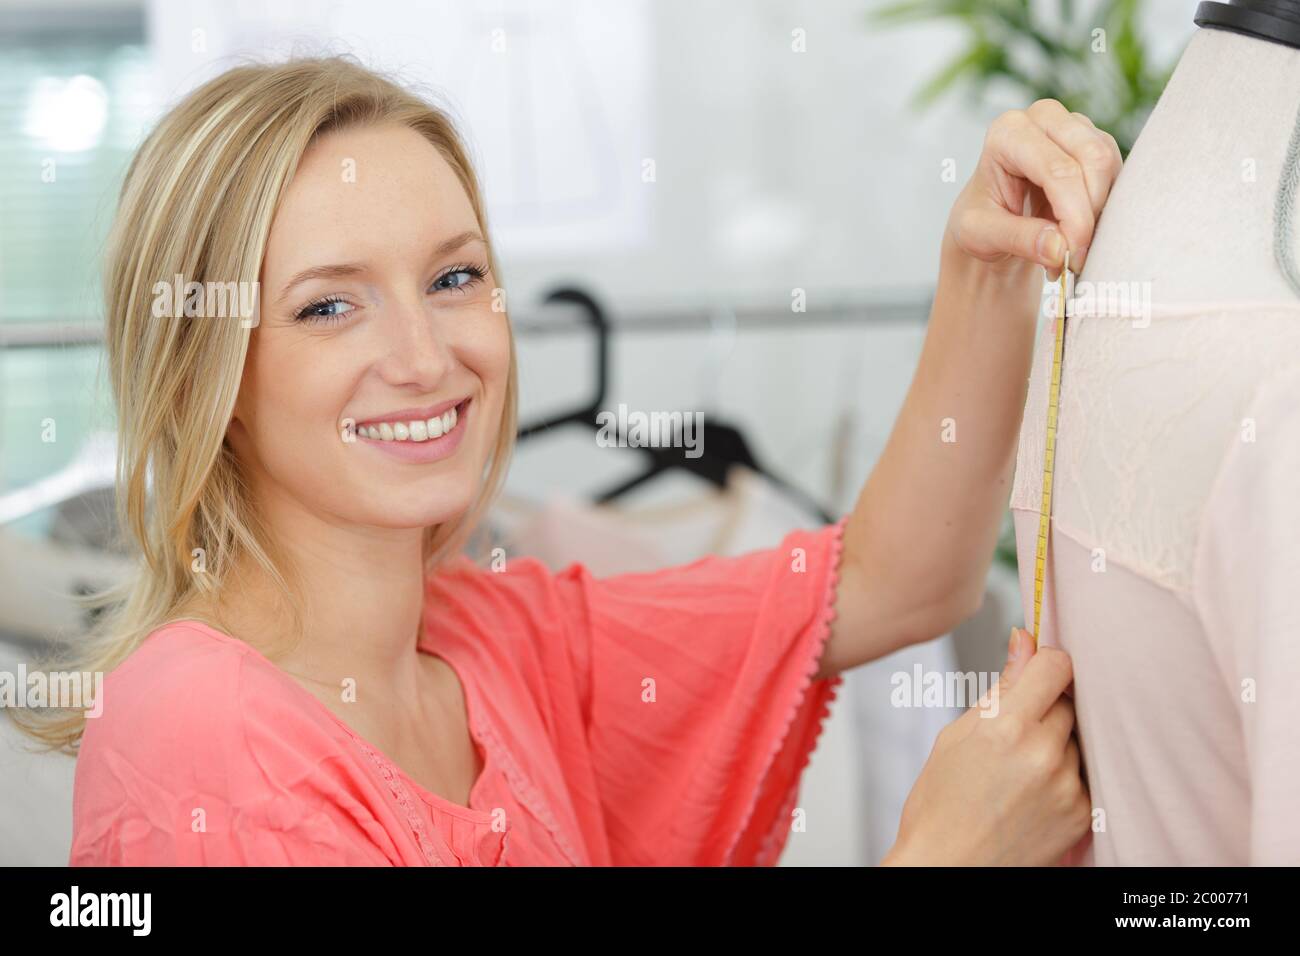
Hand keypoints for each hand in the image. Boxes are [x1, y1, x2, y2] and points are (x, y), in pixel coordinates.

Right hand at [882, 628, 1090, 865]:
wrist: (948, 869)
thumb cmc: (939, 804)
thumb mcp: (956, 736)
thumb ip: (999, 687)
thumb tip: (1024, 642)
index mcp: (1007, 726)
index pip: (1056, 666)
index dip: (1045, 663)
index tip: (1036, 671)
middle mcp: (1044, 753)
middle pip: (1068, 701)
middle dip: (1045, 706)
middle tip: (1015, 731)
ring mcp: (1068, 786)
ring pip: (1076, 739)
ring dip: (1056, 743)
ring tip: (1019, 770)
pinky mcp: (1083, 814)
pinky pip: (1084, 775)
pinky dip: (1063, 776)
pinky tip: (1032, 793)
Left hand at [945, 99, 1123, 281]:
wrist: (991, 219)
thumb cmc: (980, 220)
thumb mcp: (980, 236)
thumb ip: (1017, 239)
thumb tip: (1060, 248)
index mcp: (1007, 133)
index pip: (1058, 171)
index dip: (1073, 217)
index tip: (1070, 255)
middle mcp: (1043, 118)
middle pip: (1093, 160)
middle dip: (1090, 215)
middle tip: (1074, 257)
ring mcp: (1073, 126)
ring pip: (1109, 165)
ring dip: (1100, 213)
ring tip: (1071, 247)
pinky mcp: (1094, 142)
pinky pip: (1117, 173)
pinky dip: (1105, 208)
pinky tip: (1081, 232)